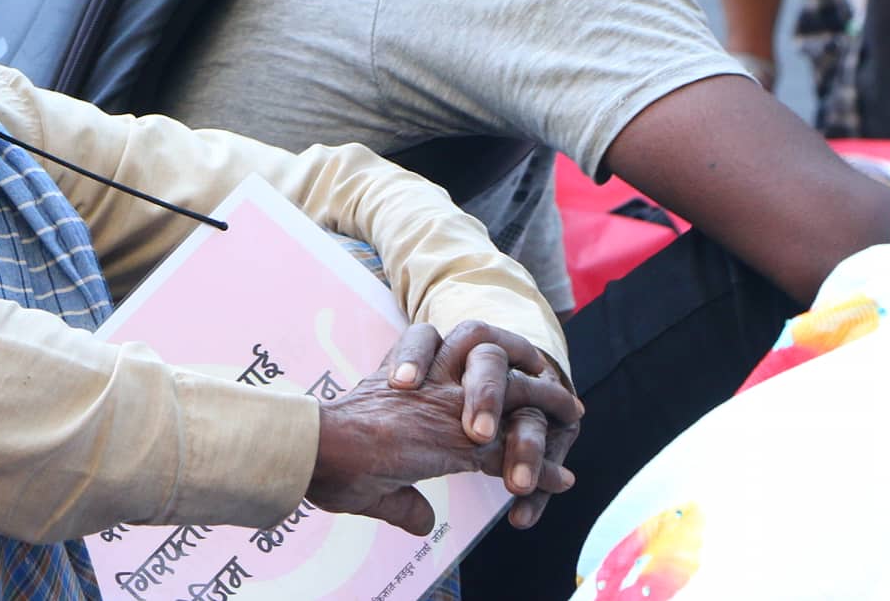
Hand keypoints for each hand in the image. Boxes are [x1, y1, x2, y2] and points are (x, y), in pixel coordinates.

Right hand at [306, 322, 581, 535]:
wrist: (316, 449)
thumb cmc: (329, 458)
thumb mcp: (374, 482)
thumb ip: (404, 500)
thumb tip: (425, 522)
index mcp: (410, 388)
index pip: (460, 380)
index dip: (490, 390)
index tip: (510, 393)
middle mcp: (432, 388)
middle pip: (492, 366)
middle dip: (527, 373)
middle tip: (554, 384)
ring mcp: (446, 408)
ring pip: (510, 398)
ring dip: (546, 408)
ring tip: (573, 415)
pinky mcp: (455, 437)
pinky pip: (511, 448)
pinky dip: (540, 466)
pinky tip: (562, 478)